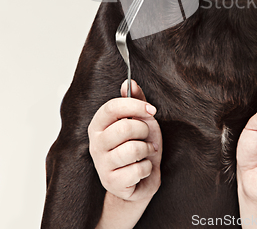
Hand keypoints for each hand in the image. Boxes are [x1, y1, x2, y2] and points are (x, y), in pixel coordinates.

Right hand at [88, 80, 161, 202]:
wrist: (140, 179)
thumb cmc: (139, 145)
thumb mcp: (140, 120)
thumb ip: (135, 100)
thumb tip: (130, 83)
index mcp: (99, 124)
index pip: (112, 107)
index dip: (135, 105)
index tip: (151, 110)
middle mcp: (96, 143)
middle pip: (125, 128)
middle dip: (144, 131)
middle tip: (146, 136)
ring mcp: (101, 164)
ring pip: (132, 150)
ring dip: (147, 150)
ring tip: (145, 152)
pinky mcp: (111, 182)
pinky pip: (137, 170)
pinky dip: (147, 169)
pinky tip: (142, 169)